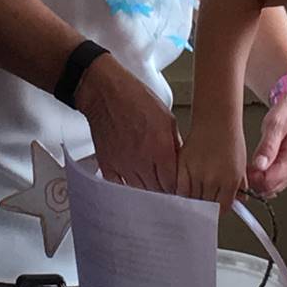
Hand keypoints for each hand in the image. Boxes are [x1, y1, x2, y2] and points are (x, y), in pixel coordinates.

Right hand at [77, 55, 180, 191]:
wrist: (105, 93)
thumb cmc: (135, 99)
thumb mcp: (167, 118)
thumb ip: (175, 144)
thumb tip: (181, 161)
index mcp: (161, 150)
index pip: (173, 185)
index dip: (177, 187)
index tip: (178, 185)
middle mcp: (142, 162)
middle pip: (157, 191)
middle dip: (164, 190)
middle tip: (166, 184)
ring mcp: (124, 166)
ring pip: (139, 192)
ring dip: (147, 189)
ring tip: (150, 182)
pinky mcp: (108, 165)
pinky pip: (119, 186)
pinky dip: (127, 187)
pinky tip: (132, 180)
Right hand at [178, 115, 248, 205]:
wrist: (217, 121)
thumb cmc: (230, 140)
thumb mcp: (241, 166)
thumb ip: (240, 187)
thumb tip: (238, 202)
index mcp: (230, 181)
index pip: (222, 208)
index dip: (219, 209)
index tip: (217, 207)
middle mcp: (213, 179)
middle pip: (206, 205)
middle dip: (207, 205)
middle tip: (205, 200)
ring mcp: (196, 173)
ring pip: (192, 198)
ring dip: (194, 198)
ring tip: (196, 193)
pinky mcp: (182, 166)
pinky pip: (180, 188)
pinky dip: (182, 190)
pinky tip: (186, 188)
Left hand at [248, 87, 286, 197]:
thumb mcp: (277, 122)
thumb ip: (268, 145)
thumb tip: (260, 165)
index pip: (268, 183)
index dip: (251, 179)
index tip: (239, 168)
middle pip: (267, 189)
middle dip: (251, 181)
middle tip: (239, 165)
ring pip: (268, 188)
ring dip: (254, 180)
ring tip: (244, 164)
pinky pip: (271, 182)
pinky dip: (260, 177)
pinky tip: (252, 165)